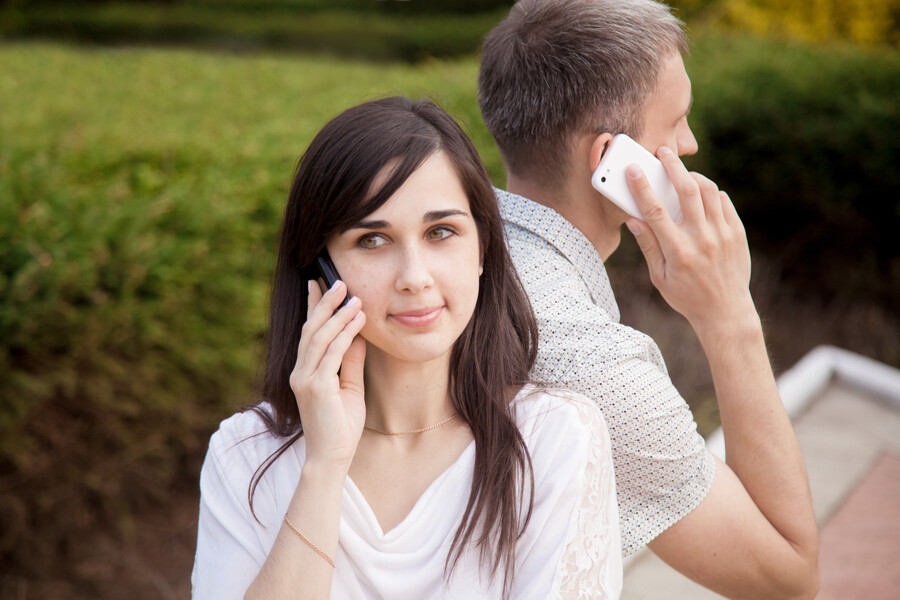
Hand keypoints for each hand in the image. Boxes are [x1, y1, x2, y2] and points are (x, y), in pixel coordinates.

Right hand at [289, 280, 366, 470]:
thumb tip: (357, 334)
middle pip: (311, 330)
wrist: (332, 458)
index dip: (313, 308)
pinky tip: (357, 320)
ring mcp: (305, 379)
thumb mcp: (349, 388)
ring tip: (352, 296)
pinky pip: (331, 353)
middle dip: (325, 303)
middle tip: (339, 281)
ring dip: (337, 314)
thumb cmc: (341, 427)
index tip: (318, 283)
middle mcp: (300, 372)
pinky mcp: (316, 387)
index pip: (309, 333)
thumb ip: (350, 361)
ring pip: (319, 337)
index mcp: (305, 372)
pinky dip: (344, 334)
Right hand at [624, 147, 755, 335]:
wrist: (725, 311)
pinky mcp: (737, 233)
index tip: (633, 170)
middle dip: (673, 166)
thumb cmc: (686, 296)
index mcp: (677, 252)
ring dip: (692, 176)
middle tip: (663, 152)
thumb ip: (647, 245)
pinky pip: (723, 202)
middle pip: (687, 191)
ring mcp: (722, 235)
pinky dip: (710, 192)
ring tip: (682, 172)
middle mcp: (701, 239)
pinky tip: (700, 193)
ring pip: (708, 190)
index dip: (642, 187)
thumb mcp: (659, 277)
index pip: (655, 211)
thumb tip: (633, 219)